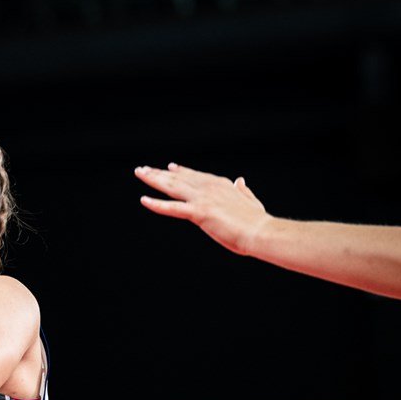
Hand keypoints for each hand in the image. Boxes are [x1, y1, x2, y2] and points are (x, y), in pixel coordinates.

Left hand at [135, 162, 269, 254]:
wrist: (261, 232)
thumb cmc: (256, 221)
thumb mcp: (250, 201)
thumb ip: (243, 190)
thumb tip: (240, 180)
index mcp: (221, 185)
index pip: (195, 176)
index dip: (180, 171)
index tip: (169, 167)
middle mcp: (209, 188)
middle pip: (178, 179)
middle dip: (159, 173)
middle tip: (142, 169)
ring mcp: (203, 199)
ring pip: (172, 187)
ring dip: (153, 179)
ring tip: (139, 173)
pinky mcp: (199, 212)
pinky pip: (172, 208)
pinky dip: (157, 204)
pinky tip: (143, 200)